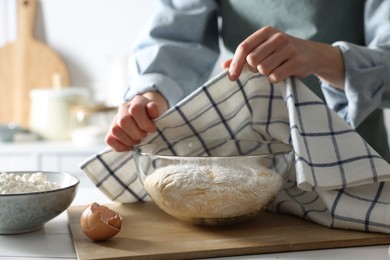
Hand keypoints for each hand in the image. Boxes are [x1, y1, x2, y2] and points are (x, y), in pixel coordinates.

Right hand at [105, 92, 167, 151]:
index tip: (152, 130)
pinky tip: (130, 146)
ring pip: (115, 130)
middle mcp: (123, 108)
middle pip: (124, 121)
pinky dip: (121, 146)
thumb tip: (152, 107)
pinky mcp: (111, 132)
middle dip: (137, 133)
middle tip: (144, 135)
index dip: (145, 123)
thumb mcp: (157, 112)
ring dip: (129, 140)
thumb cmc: (153, 117)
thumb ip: (155, 110)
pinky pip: (110, 140)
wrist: (148, 117)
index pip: (135, 110)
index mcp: (137, 101)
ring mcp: (115, 119)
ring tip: (137, 140)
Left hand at [226, 26, 344, 88]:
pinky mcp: (297, 61)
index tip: (231, 77)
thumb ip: (243, 58)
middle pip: (252, 60)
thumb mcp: (263, 50)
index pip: (244, 47)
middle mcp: (277, 37)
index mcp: (266, 32)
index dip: (235, 64)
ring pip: (263, 69)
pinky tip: (282, 74)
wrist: (312, 55)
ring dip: (266, 74)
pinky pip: (275, 76)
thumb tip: (223, 66)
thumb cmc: (282, 54)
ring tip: (275, 70)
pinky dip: (275, 79)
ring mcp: (289, 48)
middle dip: (254, 69)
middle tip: (263, 68)